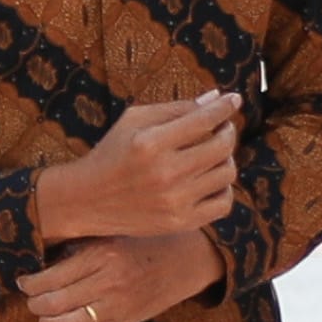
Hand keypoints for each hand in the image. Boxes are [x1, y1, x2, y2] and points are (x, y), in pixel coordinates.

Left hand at [18, 227, 214, 321]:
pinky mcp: (126, 321)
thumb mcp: (111, 232)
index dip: (29, 284)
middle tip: (31, 297)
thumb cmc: (145, 240)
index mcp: (103, 254)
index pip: (50, 278)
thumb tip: (40, 260)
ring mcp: (119, 306)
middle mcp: (109, 282)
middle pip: (53, 304)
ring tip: (43, 313)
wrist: (188, 259)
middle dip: (34, 303)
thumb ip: (80, 245)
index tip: (24, 281)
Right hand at [32, 90, 238, 244]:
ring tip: (212, 154)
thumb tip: (216, 98)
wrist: (87, 200)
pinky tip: (210, 180)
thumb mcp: (134, 120)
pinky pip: (224, 204)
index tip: (233, 100)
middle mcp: (165, 172)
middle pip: (222, 146)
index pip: (204, 120)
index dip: (225, 107)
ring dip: (226, 158)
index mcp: (151, 142)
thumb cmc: (112, 153)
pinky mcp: (180, 223)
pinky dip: (224, 188)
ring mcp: (175, 201)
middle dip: (227, 131)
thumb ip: (175, 108)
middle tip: (221, 128)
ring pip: (227, 173)